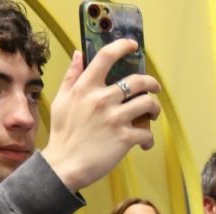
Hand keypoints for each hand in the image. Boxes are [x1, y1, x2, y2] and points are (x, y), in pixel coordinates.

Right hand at [37, 44, 161, 191]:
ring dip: (155, 109)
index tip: (133, 46)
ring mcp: (115, 118)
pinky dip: (149, 139)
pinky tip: (143, 142)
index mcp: (86, 87)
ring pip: (148, 104)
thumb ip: (72, 76)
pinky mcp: (124, 138)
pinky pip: (147, 133)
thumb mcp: (61, 100)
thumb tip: (79, 54)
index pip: (106, 57)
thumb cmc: (63, 133)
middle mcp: (102, 99)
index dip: (123, 47)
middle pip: (138, 81)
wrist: (65, 165)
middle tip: (154, 88)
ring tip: (151, 114)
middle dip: (151, 83)